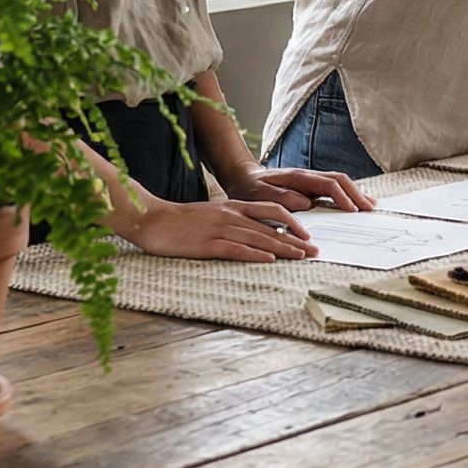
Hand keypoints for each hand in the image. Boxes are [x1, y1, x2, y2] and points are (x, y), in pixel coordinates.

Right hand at [129, 197, 319, 262]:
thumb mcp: (213, 215)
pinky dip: (254, 254)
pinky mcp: (206, 244)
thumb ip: (234, 221)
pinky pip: (235, 249)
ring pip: (259, 238)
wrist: (152, 219)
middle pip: (271, 226)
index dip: (293, 222)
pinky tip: (268, 260)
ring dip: (282, 248)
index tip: (307, 235)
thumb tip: (257, 233)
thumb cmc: (182, 222)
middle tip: (315, 251)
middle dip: (296, 239)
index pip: (272, 210)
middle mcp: (231, 216)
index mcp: (234, 207)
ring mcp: (219, 229)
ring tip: (301, 256)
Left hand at [226, 165, 375, 212]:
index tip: (353, 210)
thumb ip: (281, 198)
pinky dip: (347, 195)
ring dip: (355, 193)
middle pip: (340, 180)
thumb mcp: (259, 194)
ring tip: (370, 205)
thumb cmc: (250, 188)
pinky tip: (354, 203)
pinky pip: (333, 188)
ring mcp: (310, 180)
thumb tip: (306, 203)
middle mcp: (308, 176)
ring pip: (339, 183)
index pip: (328, 184)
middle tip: (371, 208)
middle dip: (357, 193)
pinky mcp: (310, 186)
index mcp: (298, 177)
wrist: (243, 178)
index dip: (342, 197)